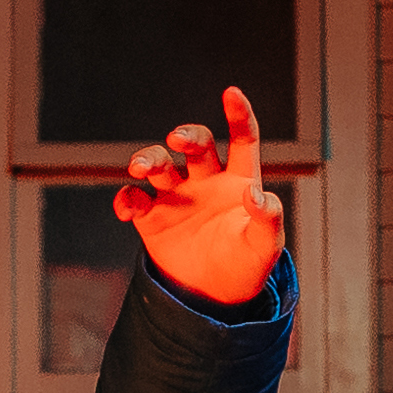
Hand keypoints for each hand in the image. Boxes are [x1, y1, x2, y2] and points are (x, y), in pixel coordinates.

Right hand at [111, 84, 287, 310]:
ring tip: (140, 168)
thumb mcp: (265, 247)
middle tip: (177, 139)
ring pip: (159, 165)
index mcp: (240, 180)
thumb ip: (267, 219)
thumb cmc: (246, 267)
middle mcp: (206, 181)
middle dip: (186, 136)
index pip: (242, 139)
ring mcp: (177, 197)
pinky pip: (133, 199)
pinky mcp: (152, 218)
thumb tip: (258, 196)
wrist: (214, 298)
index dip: (238, 115)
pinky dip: (125, 199)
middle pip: (195, 145)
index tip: (231, 94)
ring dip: (147, 159)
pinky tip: (127, 209)